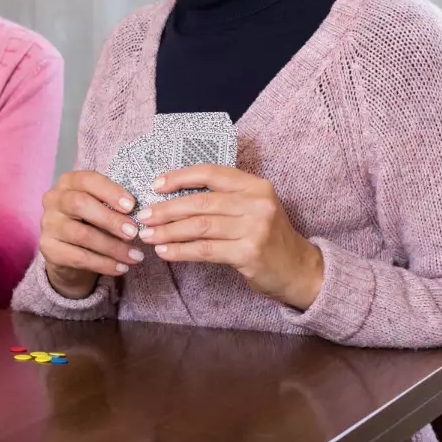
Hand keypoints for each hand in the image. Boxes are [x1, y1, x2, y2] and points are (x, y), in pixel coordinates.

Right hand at [36, 170, 144, 298]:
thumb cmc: (92, 221)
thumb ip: (115, 205)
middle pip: (80, 204)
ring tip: (136, 256)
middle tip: (134, 233)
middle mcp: (53, 199)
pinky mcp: (48, 248)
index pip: (87, 180)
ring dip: (113, 247)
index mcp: (68, 182)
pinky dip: (104, 264)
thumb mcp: (101, 206)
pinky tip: (121, 268)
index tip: (132, 205)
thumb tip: (143, 214)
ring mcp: (48, 224)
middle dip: (111, 219)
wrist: (69, 252)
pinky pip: (78, 257)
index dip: (110, 191)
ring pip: (81, 234)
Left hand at [140, 164, 323, 309]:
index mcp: (255, 185)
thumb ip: (222, 198)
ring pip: (200, 226)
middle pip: (201, 202)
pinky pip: (205, 250)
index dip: (180, 177)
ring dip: (168, 231)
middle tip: (143, 216)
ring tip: (148, 236)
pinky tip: (165, 252)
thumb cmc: (266, 236)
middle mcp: (257, 203)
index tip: (155, 185)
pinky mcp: (249, 253)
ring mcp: (255, 228)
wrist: (299, 269)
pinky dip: (181, 251)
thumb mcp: (252, 208)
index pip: (211, 173)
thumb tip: (171, 196)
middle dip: (166, 209)